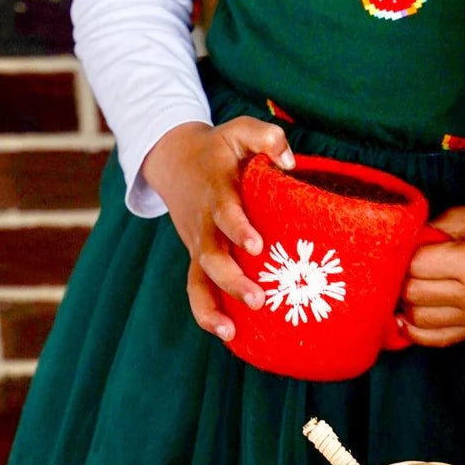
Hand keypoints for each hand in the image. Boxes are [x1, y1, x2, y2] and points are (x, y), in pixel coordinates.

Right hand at [141, 117, 295, 339]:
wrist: (174, 159)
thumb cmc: (219, 146)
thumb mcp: (240, 130)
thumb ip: (266, 137)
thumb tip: (290, 162)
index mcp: (216, 190)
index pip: (225, 211)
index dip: (239, 228)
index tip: (257, 244)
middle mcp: (204, 223)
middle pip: (211, 256)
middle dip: (232, 279)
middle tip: (259, 297)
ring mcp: (197, 243)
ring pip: (198, 279)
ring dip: (212, 306)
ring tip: (232, 329)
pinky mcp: (196, 256)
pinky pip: (195, 288)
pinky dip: (206, 312)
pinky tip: (229, 334)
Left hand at [399, 201, 464, 348]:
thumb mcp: (462, 216)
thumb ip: (427, 232)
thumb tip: (394, 251)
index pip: (415, 266)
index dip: (403, 254)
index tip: (404, 246)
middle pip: (413, 295)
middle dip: (402, 279)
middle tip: (403, 265)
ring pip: (418, 320)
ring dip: (406, 304)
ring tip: (408, 285)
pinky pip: (435, 339)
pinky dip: (416, 330)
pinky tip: (407, 315)